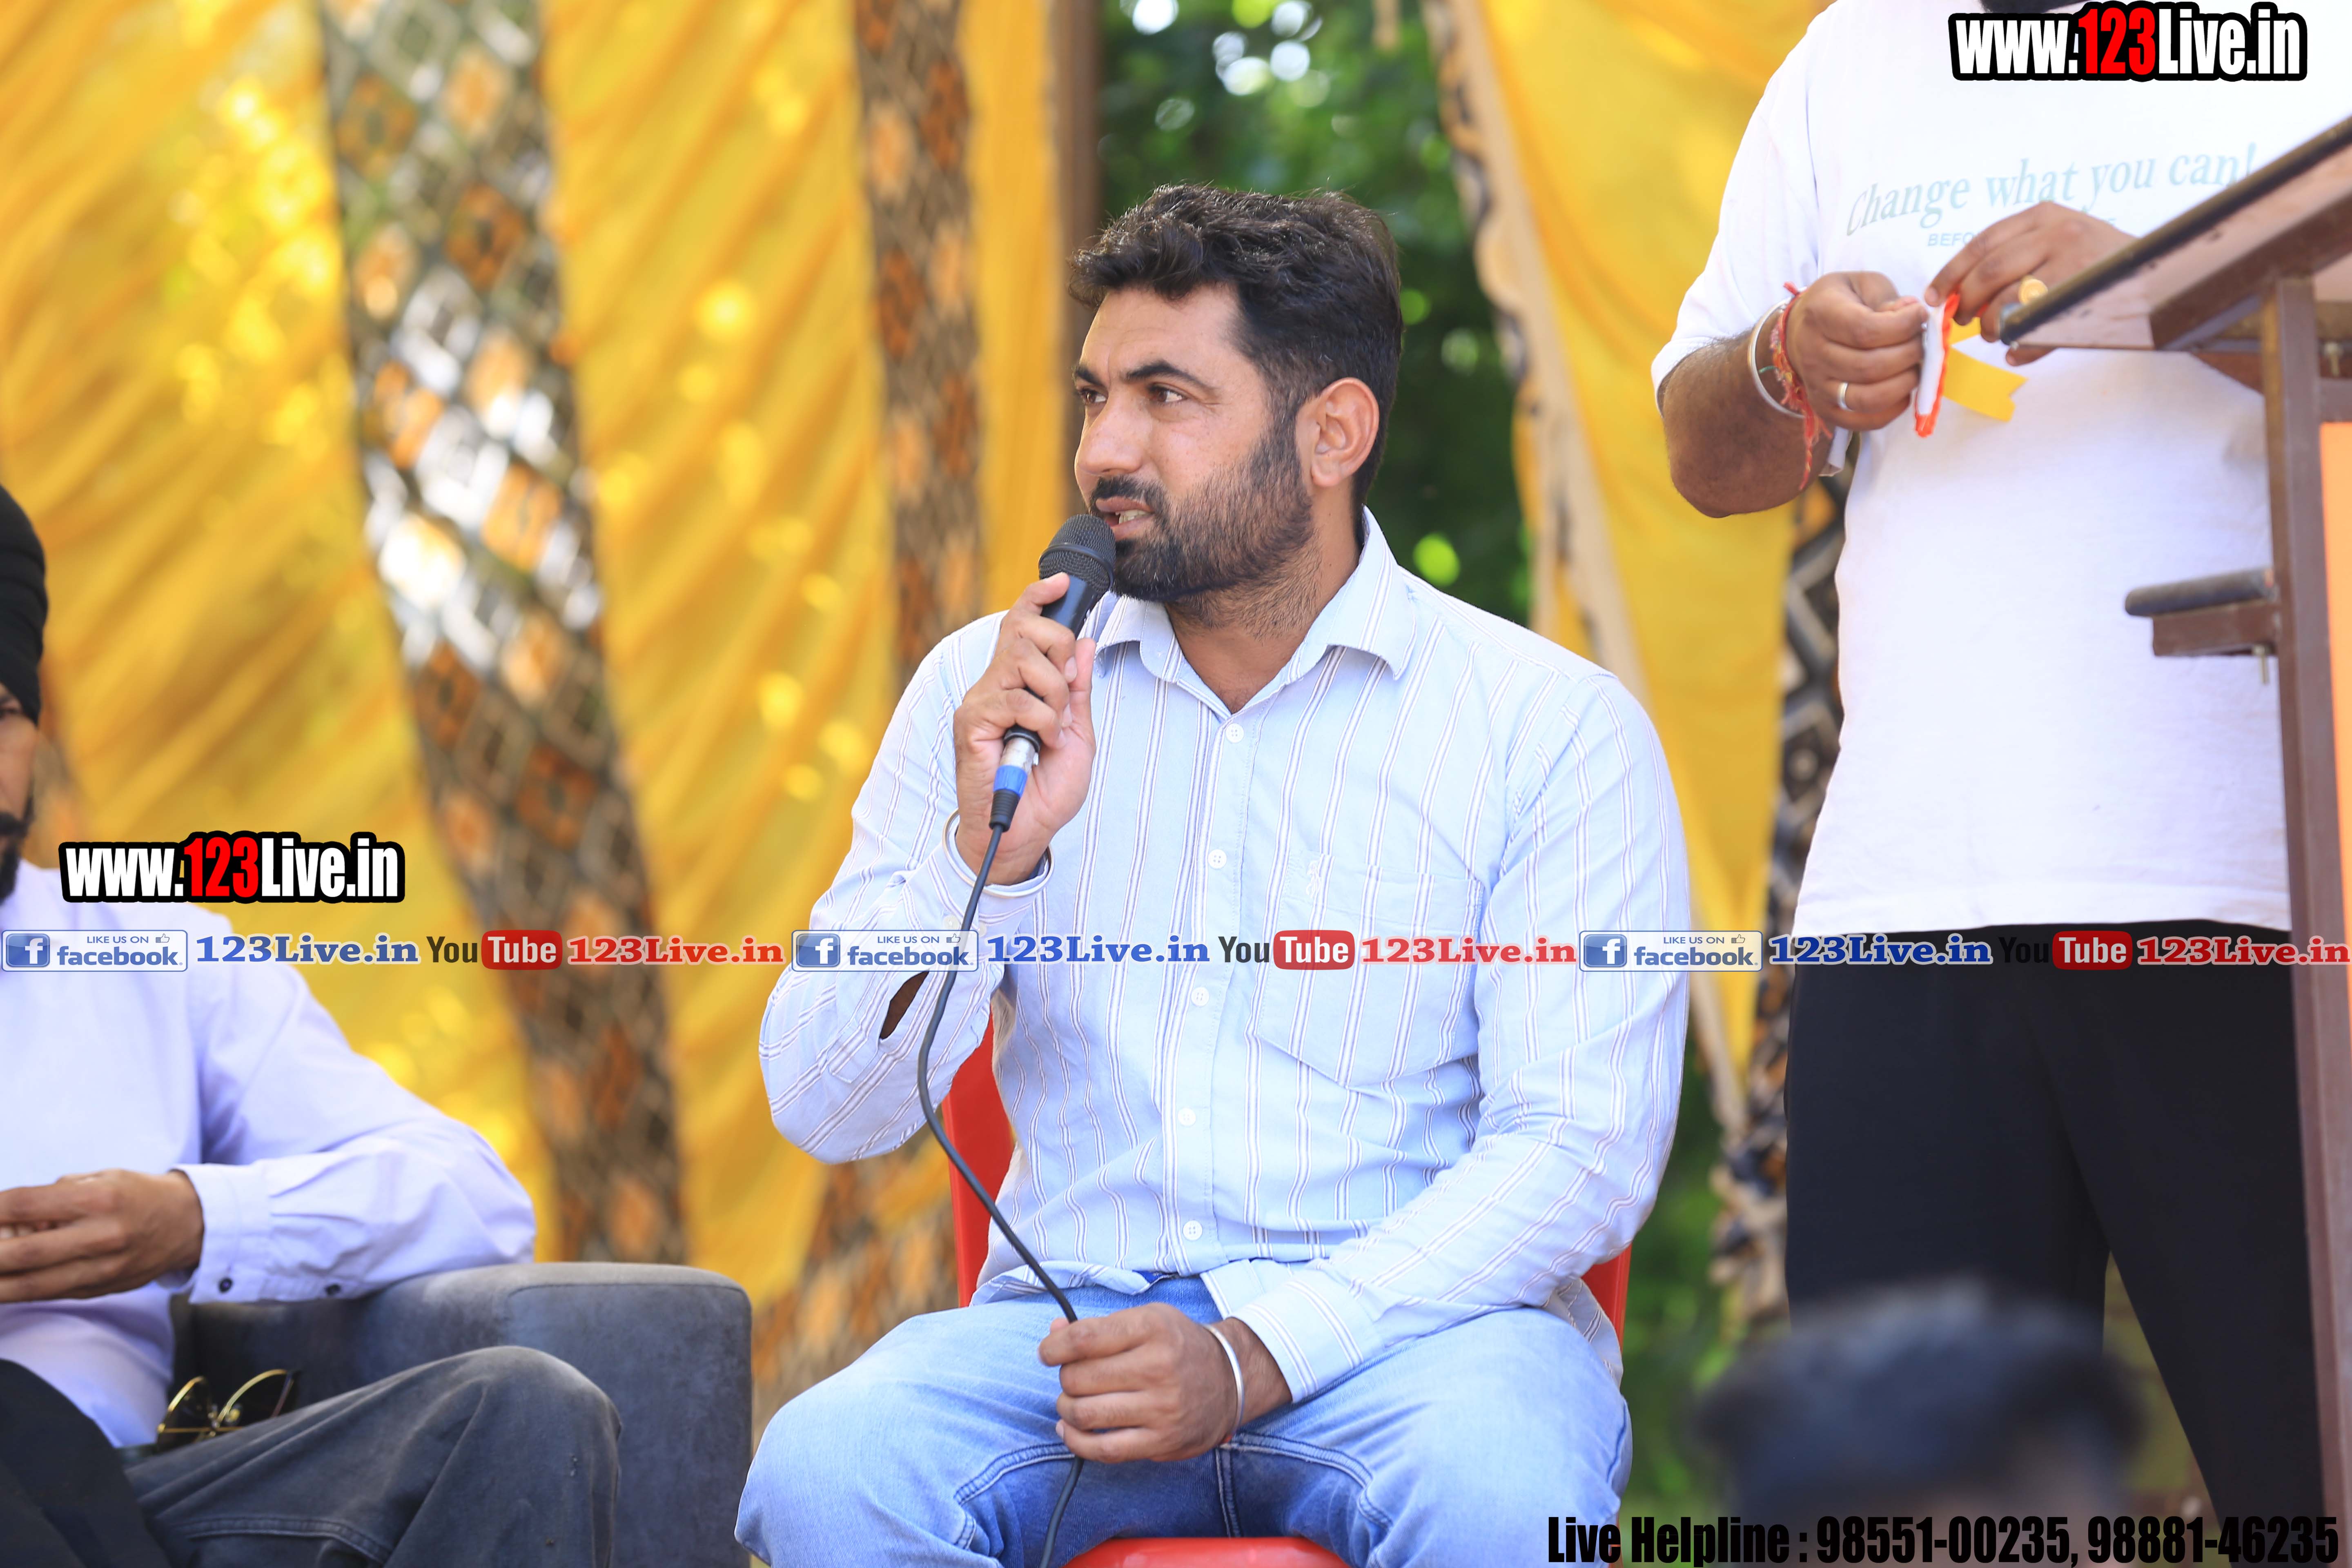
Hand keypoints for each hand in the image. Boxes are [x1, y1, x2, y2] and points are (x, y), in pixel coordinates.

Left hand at [0, 1170, 205, 1302]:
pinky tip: (0, 1286)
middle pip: (24, 1253)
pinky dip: (17, 1292)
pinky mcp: (101, 1289)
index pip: (27, 1204)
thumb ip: (55, 1196)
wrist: (191, 1224)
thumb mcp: (101, 1178)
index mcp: (100, 1198)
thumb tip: (8, 1217)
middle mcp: (102, 1236)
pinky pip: (50, 1294)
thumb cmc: (138, 1194)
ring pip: (32, 1285)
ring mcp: (102, 1268)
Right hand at [951, 574, 1098, 883]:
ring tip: (1055, 729)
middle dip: (1058, 650)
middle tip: (1067, 692)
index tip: (1062, 581)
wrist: (1024, 833)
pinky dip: (1043, 719)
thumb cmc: (1045, 789)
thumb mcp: (1077, 733)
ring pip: (1022, 659)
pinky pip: (1016, 698)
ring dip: (1054, 693)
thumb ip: (1078, 689)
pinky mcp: (972, 722)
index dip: (1038, 597)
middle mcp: (994, 684)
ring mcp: (981, 701)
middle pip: (1023, 629)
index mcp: (1016, 683)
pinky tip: (1043, 743)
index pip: (1019, 623)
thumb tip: (1085, 641)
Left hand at [1039, 1304, 1291, 1462]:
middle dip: (1065, 1378)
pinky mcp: (1161, 1441)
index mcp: (1152, 1328)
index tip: (1048, 1353)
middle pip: (1079, 1377)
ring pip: (1085, 1414)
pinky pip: (1103, 1450)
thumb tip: (1054, 1335)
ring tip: (1072, 1401)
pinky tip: (1070, 1430)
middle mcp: (1158, 1367)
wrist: (1229, 1379)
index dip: (1054, 1348)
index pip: (1084, 1339)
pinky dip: (1076, 1442)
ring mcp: (1161, 1408)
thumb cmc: (1177, 1345)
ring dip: (1067, 1408)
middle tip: (1074, 1377)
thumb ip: (1098, 1327)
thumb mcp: (1146, 1320)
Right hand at [1783, 272, 1928, 431]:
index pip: (1866, 331)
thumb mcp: (1862, 285)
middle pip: (1870, 367)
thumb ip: (1887, 298)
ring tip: (1914, 367)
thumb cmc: (1838, 303)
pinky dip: (1891, 410)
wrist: (1800, 330)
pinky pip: (1863, 421)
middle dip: (1909, 355)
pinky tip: (1902, 391)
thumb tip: (1911, 315)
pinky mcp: (1825, 409)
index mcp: (1820, 316)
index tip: (1920, 315)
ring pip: (1868, 398)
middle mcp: (1813, 355)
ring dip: (1903, 385)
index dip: (1903, 326)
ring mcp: (1817, 387)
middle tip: (1922, 343)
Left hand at [1928, 201, 2130, 363]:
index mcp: (2044, 216)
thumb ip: (2018, 256)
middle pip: (1989, 272)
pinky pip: (2037, 326)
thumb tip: (1962, 292)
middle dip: (1966, 302)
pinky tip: (2016, 351)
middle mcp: (2058, 232)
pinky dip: (2021, 345)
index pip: (1982, 243)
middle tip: (1962, 320)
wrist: (2160, 274)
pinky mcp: (2085, 294)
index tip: (1934, 296)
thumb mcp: (2060, 241)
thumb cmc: (2099, 264)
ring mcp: (2074, 262)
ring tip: (1994, 333)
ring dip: (1992, 325)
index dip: (1951, 272)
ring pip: (2008, 301)